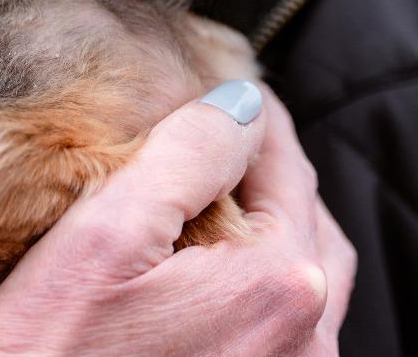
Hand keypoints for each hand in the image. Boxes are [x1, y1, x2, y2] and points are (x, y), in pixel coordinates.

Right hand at [0, 81, 355, 356]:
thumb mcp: (105, 238)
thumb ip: (188, 154)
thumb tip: (242, 102)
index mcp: (275, 284)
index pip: (285, 165)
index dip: (256, 115)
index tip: (235, 86)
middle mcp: (306, 338)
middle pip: (306, 215)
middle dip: (271, 166)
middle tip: (230, 133)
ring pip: (311, 268)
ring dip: (279, 219)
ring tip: (232, 193)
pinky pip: (297, 320)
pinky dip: (273, 274)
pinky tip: (228, 267)